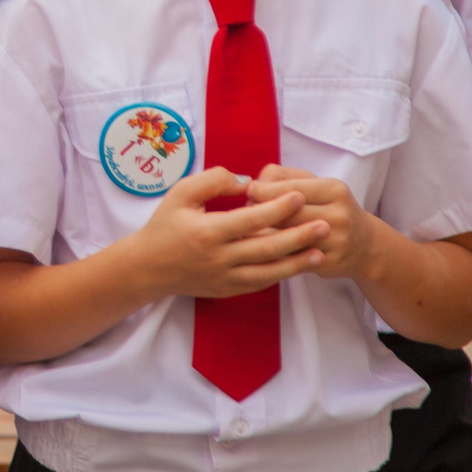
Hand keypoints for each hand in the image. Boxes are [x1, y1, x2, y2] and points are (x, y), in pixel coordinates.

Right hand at [114, 167, 325, 301]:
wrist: (147, 267)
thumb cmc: (164, 225)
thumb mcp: (180, 194)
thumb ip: (212, 182)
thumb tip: (247, 181)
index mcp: (207, 232)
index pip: (251, 219)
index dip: (277, 208)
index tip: (299, 196)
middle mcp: (219, 258)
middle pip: (266, 248)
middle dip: (298, 237)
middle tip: (324, 225)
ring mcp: (224, 278)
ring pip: (268, 272)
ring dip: (296, 262)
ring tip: (321, 251)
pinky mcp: (227, 290)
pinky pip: (259, 283)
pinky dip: (280, 275)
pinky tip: (298, 265)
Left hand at [248, 165, 371, 282]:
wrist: (365, 246)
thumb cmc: (329, 207)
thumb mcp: (315, 184)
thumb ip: (284, 176)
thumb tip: (255, 184)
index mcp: (334, 189)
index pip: (291, 188)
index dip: (264, 190)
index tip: (250, 191)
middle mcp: (339, 215)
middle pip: (287, 214)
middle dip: (261, 212)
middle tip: (245, 212)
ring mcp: (336, 242)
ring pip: (287, 238)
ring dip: (263, 234)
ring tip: (250, 229)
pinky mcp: (329, 263)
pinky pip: (293, 259)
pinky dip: (274, 254)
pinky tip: (263, 249)